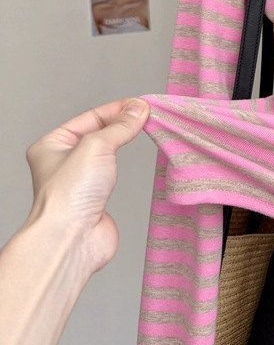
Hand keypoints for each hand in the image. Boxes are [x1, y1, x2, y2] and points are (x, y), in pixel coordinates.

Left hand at [23, 97, 149, 275]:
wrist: (72, 239)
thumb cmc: (70, 195)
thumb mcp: (96, 146)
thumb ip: (120, 126)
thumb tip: (139, 108)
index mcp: (52, 145)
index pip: (91, 116)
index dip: (117, 109)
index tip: (142, 105)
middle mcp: (64, 161)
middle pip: (100, 132)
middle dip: (123, 123)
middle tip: (148, 116)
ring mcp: (81, 181)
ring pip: (108, 152)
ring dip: (126, 142)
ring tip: (146, 130)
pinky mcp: (97, 198)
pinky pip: (115, 172)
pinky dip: (129, 164)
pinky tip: (139, 159)